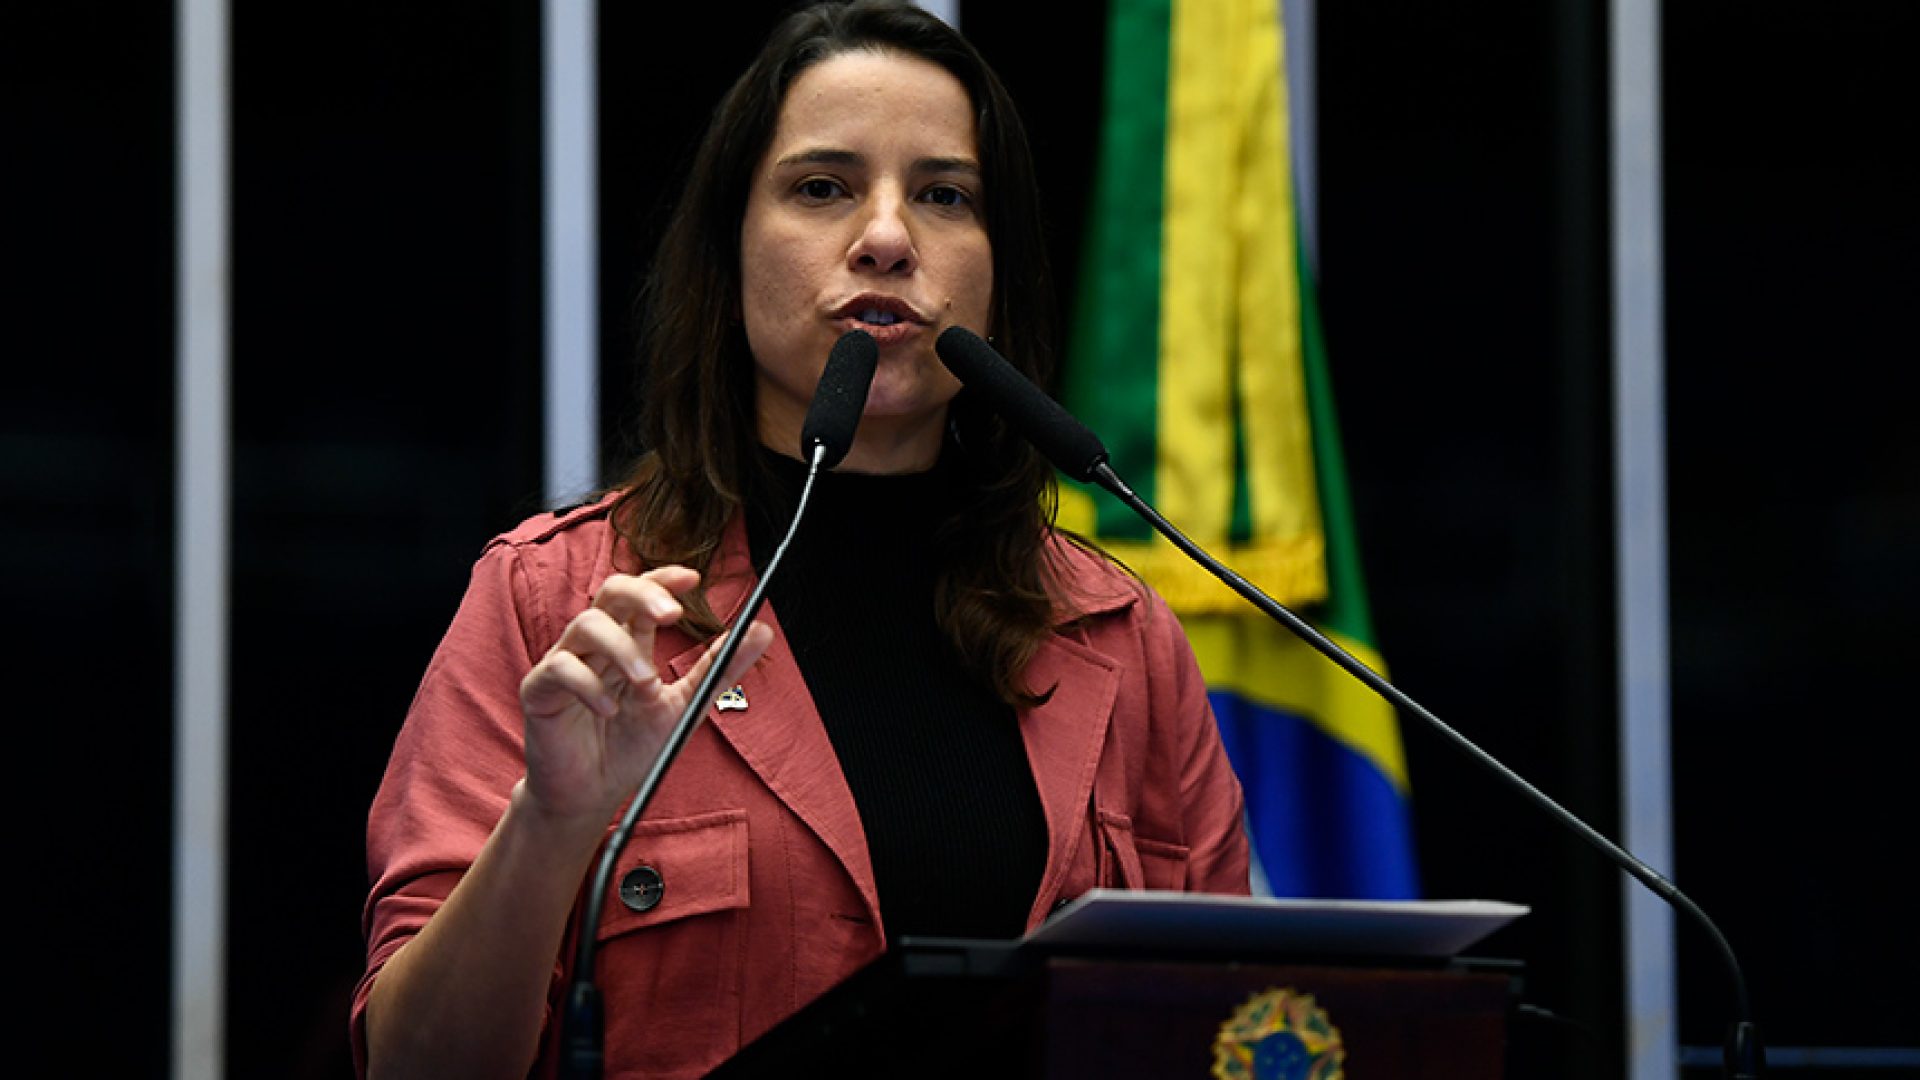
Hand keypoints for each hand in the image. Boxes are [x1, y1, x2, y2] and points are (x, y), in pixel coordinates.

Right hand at [517, 566, 771, 830]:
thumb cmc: (633, 748)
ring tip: (646, 684)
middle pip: (611, 592)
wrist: (593, 796)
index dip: (663, 579)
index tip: (693, 580)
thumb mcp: (686, 706)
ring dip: (622, 650)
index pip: (643, 593)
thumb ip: (718, 669)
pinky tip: (610, 709)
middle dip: (642, 595)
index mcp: (629, 642)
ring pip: (586, 625)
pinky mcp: (540, 690)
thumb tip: (762, 631)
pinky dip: (588, 684)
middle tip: (672, 615)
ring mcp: (566, 663)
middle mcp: (596, 645)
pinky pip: (559, 668)